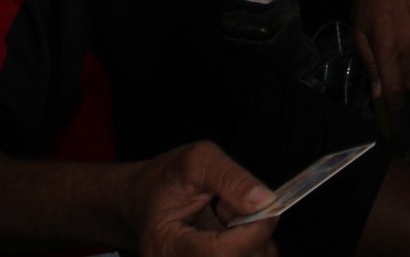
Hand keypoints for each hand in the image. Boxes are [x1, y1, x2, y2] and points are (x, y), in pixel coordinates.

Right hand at [128, 142, 278, 256]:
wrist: (143, 198)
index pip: (223, 254)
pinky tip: (228, 225)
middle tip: (231, 203)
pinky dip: (249, 242)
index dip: (254, 231)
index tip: (266, 204)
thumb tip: (266, 201)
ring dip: (253, 237)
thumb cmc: (164, 178)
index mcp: (167, 247)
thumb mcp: (197, 161)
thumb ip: (232, 178)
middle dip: (253, 231)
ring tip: (227, 211)